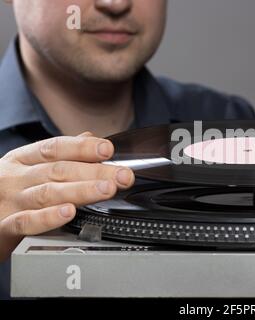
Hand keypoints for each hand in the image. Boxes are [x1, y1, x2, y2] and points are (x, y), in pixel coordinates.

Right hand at [0, 132, 134, 261]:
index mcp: (23, 159)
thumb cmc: (8, 192)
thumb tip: (89, 137)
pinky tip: (68, 212)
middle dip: (95, 172)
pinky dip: (48, 217)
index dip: (83, 147)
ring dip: (81, 191)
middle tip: (123, 176)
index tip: (108, 149)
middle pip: (59, 170)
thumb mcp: (28, 167)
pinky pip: (26, 221)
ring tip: (106, 190)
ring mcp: (9, 201)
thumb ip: (59, 154)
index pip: (55, 147)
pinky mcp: (3, 226)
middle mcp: (16, 177)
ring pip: (47, 193)